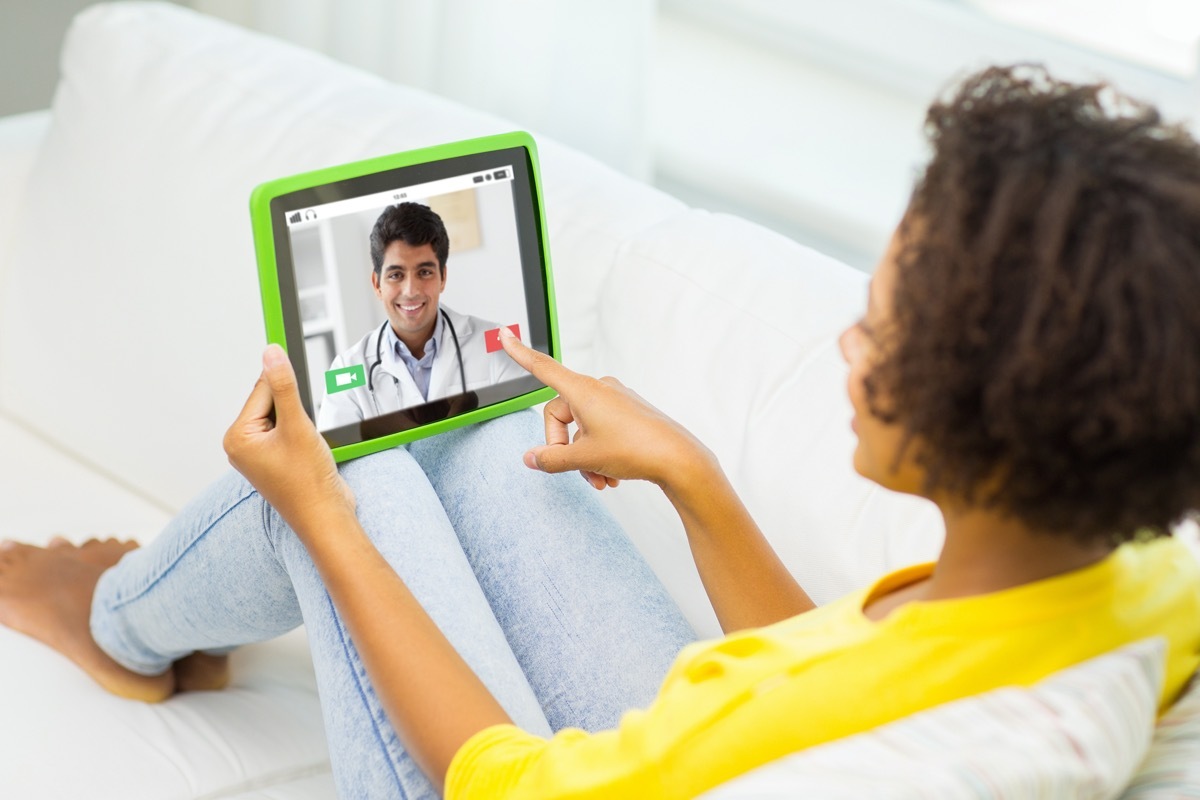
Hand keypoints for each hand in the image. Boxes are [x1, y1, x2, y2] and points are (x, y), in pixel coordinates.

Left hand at [224, 345, 354, 528]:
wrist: (326, 516)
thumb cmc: (307, 482)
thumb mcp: (297, 426)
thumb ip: (284, 386)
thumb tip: (271, 354)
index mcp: (238, 438)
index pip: (262, 391)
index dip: (286, 390)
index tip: (295, 366)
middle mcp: (243, 446)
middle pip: (271, 403)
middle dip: (295, 411)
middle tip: (304, 434)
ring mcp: (260, 455)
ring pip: (283, 417)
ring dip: (301, 423)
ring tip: (307, 447)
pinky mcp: (277, 460)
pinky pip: (289, 432)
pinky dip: (303, 434)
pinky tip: (310, 451)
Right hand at [499, 328, 714, 490]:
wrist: (679, 459)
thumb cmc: (636, 450)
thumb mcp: (585, 459)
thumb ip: (552, 459)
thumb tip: (531, 458)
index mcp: (582, 391)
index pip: (542, 368)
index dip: (520, 353)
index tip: (505, 334)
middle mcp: (598, 389)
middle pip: (561, 417)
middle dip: (565, 449)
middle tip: (581, 472)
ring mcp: (615, 399)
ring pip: (582, 430)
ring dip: (585, 459)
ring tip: (601, 480)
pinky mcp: (628, 412)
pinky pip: (601, 431)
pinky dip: (600, 455)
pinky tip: (611, 477)